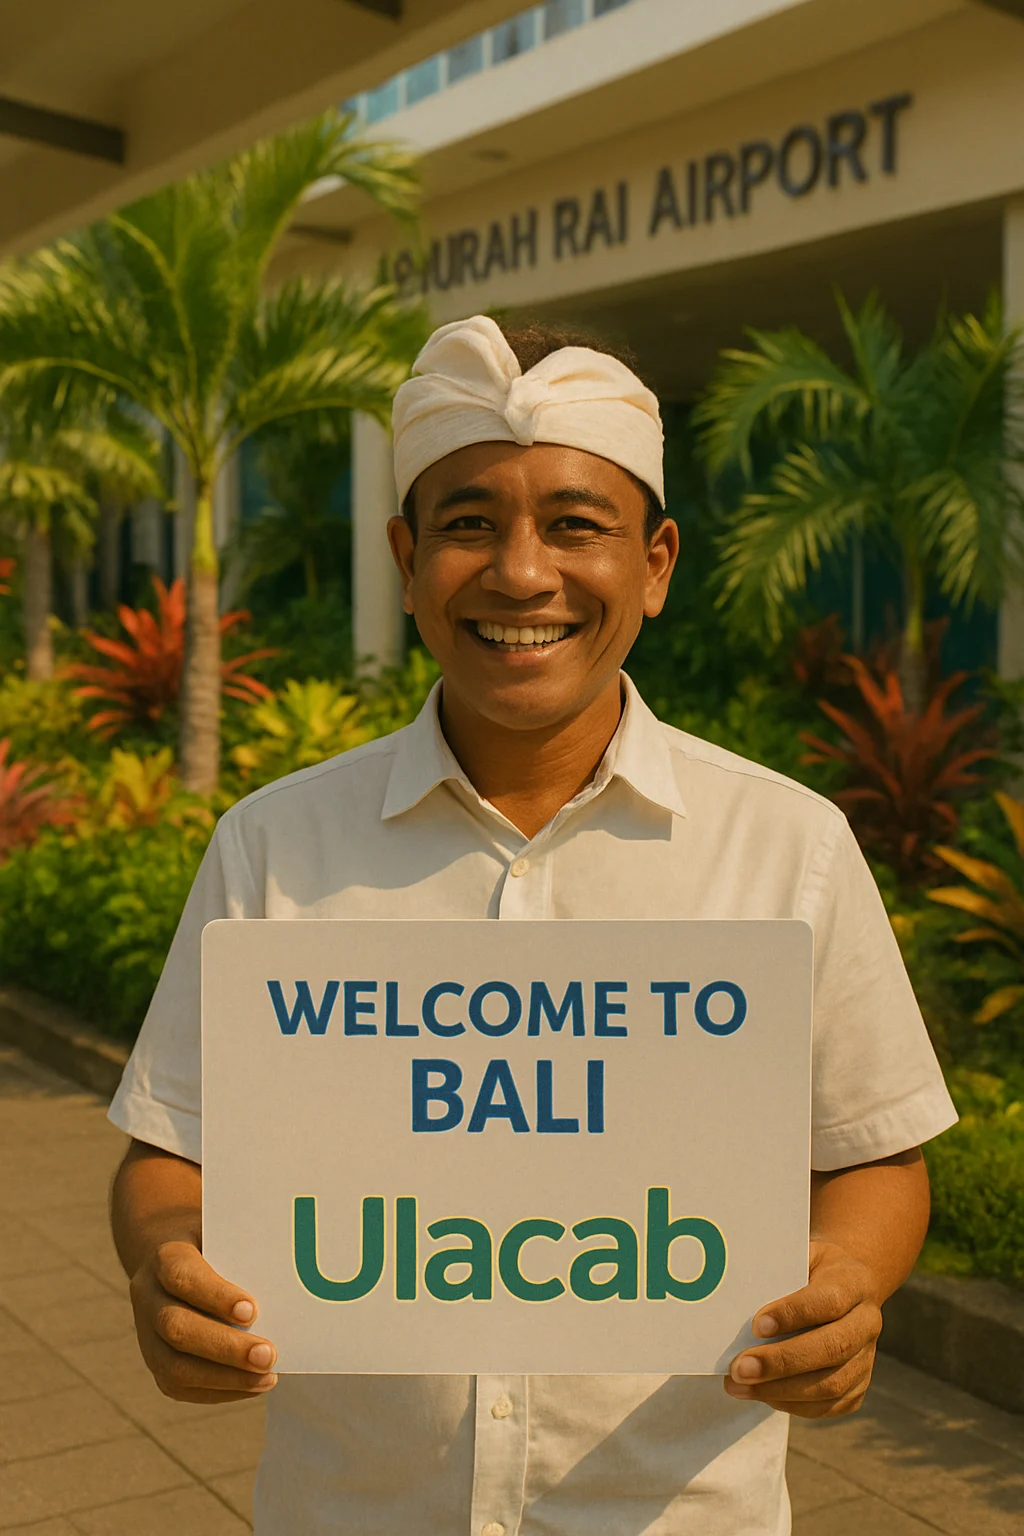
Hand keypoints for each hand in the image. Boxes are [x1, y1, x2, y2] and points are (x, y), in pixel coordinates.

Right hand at [129, 1237, 278, 1403]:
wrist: (176, 1261)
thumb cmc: (216, 1244)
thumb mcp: (227, 1232)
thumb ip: (248, 1246)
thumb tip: (294, 1267)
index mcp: (165, 1257)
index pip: (182, 1276)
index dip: (214, 1296)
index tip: (252, 1311)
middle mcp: (148, 1297)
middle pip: (175, 1327)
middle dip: (224, 1347)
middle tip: (268, 1355)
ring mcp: (146, 1334)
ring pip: (173, 1365)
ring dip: (224, 1377)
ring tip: (267, 1376)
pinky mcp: (156, 1363)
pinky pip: (179, 1386)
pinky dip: (219, 1390)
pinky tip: (253, 1385)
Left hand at [724, 1240, 881, 1417]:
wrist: (848, 1287)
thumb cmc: (812, 1270)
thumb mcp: (800, 1255)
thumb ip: (778, 1273)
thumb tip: (737, 1298)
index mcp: (854, 1283)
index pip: (828, 1301)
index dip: (793, 1315)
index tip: (756, 1325)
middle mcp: (867, 1323)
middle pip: (832, 1348)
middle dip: (781, 1362)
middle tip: (740, 1367)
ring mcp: (866, 1358)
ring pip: (831, 1384)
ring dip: (780, 1389)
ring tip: (739, 1385)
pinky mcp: (858, 1386)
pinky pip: (828, 1405)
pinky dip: (791, 1404)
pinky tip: (760, 1393)